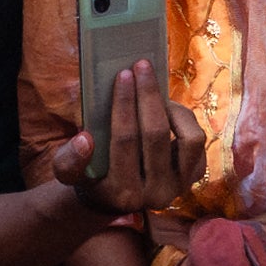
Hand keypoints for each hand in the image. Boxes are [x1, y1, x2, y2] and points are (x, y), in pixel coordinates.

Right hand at [81, 60, 206, 218]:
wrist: (116, 198)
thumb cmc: (91, 175)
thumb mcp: (69, 172)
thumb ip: (68, 160)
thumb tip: (85, 139)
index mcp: (123, 193)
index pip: (125, 142)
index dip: (125, 105)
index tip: (123, 75)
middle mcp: (156, 194)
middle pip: (156, 136)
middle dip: (148, 95)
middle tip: (141, 66)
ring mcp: (180, 186)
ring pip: (188, 138)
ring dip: (170, 107)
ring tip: (154, 90)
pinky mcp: (195, 176)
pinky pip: (196, 140)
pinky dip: (183, 118)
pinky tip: (165, 108)